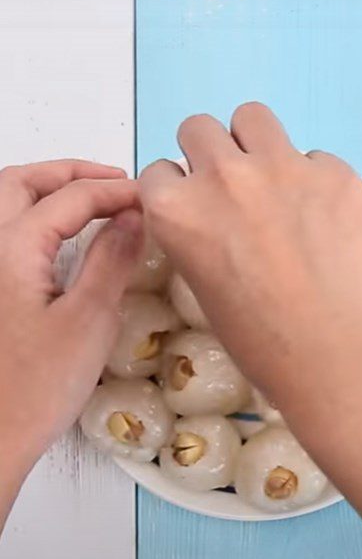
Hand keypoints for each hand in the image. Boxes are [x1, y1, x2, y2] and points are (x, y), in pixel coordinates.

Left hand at [0, 160, 141, 516]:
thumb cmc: (38, 386)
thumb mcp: (89, 319)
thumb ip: (111, 261)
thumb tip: (133, 218)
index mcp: (11, 248)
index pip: (68, 197)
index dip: (114, 189)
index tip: (151, 196)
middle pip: (20, 183)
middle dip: (69, 173)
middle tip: (116, 182)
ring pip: (8, 205)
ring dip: (50, 191)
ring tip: (95, 200)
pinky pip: (10, 235)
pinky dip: (41, 219)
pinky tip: (68, 239)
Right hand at [138, 102, 361, 407]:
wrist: (337, 354)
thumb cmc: (264, 345)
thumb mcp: (206, 290)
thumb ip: (200, 238)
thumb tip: (219, 222)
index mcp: (176, 211)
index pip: (159, 172)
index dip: (181, 192)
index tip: (201, 210)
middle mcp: (221, 176)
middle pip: (199, 130)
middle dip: (213, 157)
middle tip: (239, 193)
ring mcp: (281, 166)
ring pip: (253, 118)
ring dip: (257, 145)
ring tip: (279, 183)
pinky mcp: (335, 172)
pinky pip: (316, 158)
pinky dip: (317, 180)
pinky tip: (329, 220)